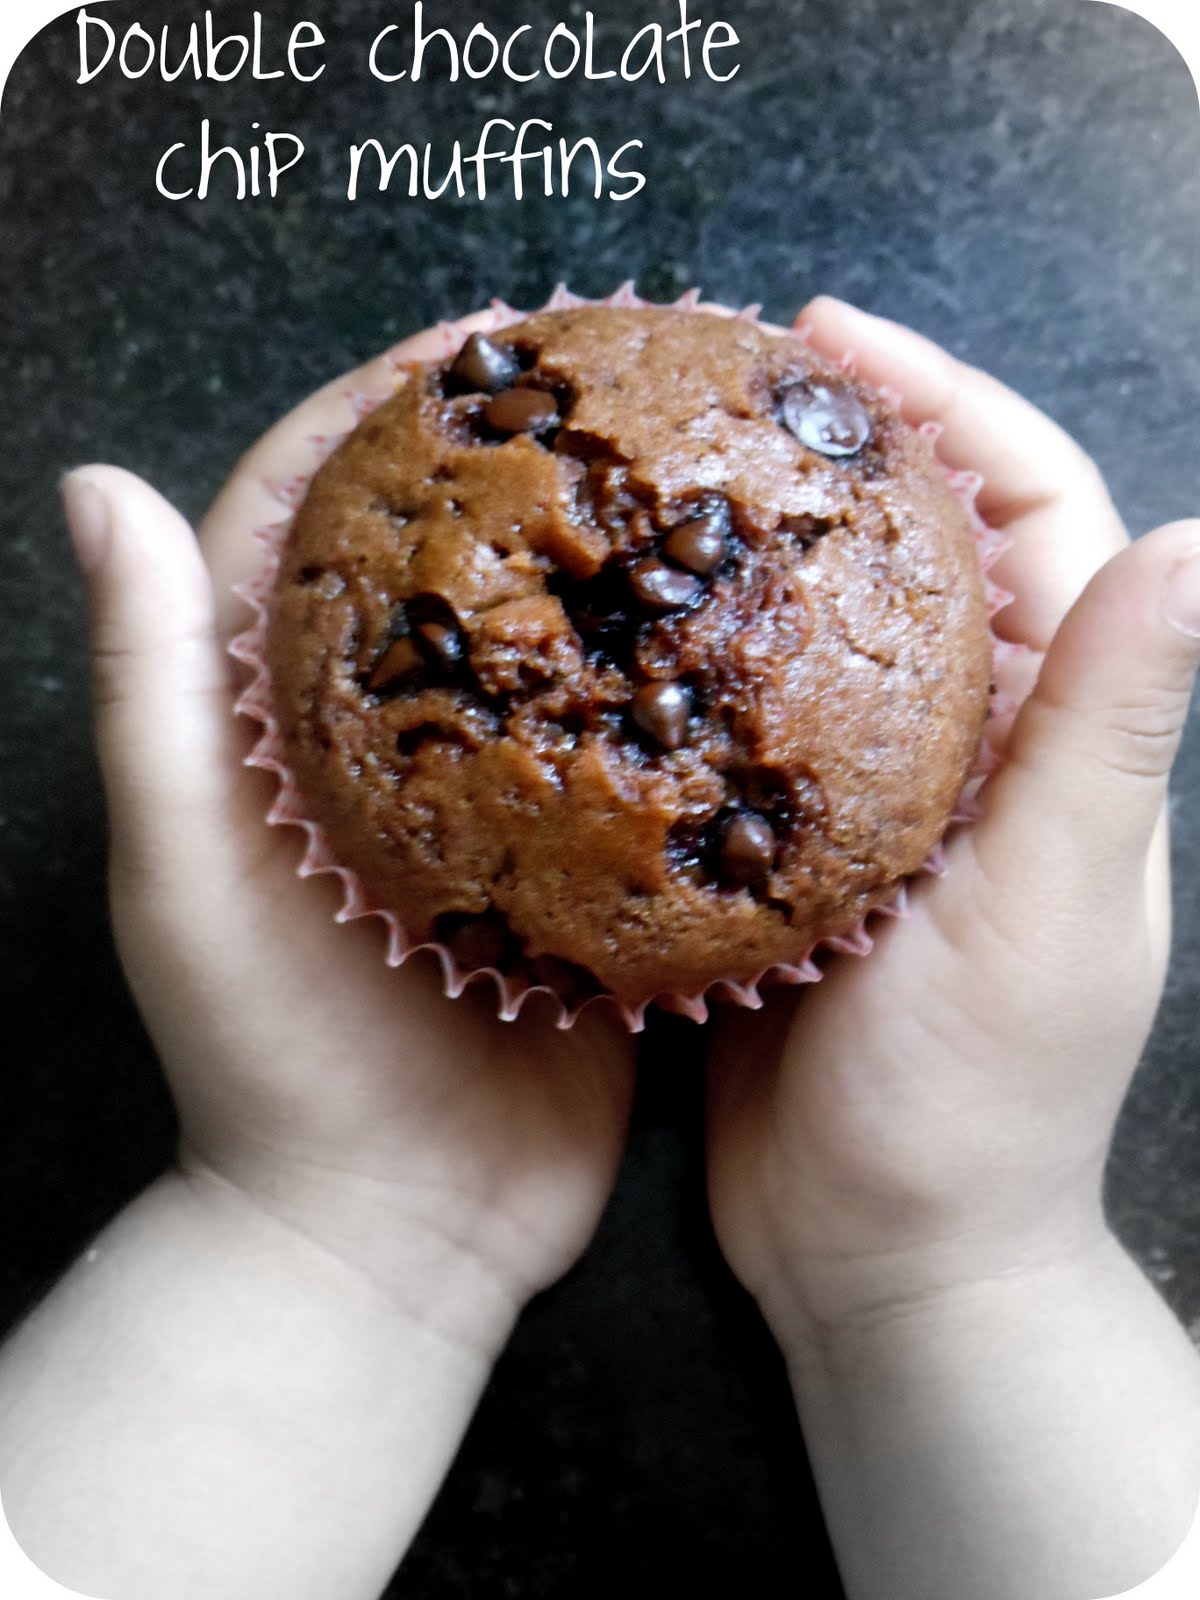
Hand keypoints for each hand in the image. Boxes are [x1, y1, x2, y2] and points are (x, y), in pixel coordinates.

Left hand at [63, 312, 635, 1351]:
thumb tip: (97, 485)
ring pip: (567, 661)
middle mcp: (401, 750)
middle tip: (629, 391)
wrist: (390, 1235)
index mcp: (288, 726)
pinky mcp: (588, 883)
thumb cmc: (264, 1056)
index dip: (389, 418)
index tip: (481, 342)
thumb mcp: (184, 863)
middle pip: (467, 575)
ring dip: (624, 578)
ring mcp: (504, 813)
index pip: (323, 525)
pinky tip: (756, 650)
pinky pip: (640, 770)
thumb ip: (150, 685)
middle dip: (537, 476)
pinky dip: (685, 705)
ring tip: (708, 489)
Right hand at [707, 295, 1199, 1338]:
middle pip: (920, 550)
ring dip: (759, 546)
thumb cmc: (978, 1103)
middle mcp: (974, 750)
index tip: (834, 340)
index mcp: (1054, 737)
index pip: (1034, 516)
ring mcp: (876, 804)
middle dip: (839, 448)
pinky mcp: (788, 858)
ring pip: (820, 631)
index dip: (949, 405)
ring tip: (658, 479)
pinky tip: (622, 636)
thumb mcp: (1047, 906)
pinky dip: (700, 666)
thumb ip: (1106, 729)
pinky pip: (747, 729)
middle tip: (721, 384)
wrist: (882, 1256)